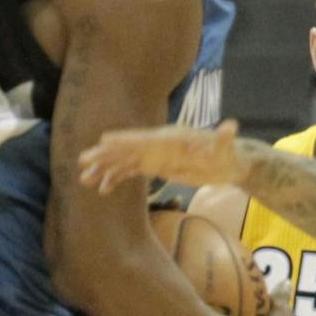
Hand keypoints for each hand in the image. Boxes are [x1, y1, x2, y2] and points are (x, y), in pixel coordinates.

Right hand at [81, 118, 253, 194]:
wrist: (230, 164)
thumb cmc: (228, 156)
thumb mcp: (227, 150)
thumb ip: (224, 139)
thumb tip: (232, 127)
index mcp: (170, 139)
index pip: (144, 139)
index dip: (125, 140)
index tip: (104, 140)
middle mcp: (158, 145)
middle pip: (127, 149)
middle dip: (105, 155)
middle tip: (83, 160)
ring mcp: (155, 155)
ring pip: (124, 161)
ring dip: (105, 169)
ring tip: (84, 178)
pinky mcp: (155, 166)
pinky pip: (131, 172)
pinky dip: (116, 178)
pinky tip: (103, 189)